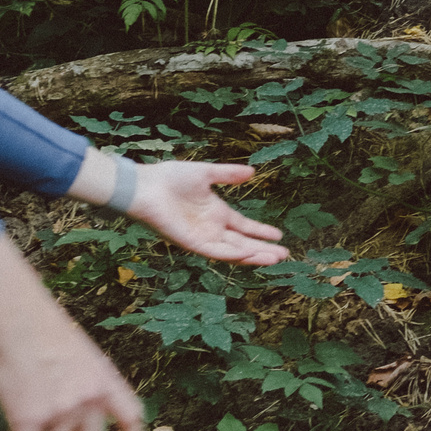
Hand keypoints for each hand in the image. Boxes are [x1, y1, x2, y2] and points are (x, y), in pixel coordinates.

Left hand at [129, 162, 288, 264]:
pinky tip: (250, 254)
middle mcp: (211, 228)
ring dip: (254, 256)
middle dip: (263, 249)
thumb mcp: (206, 172)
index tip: (279, 235)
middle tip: (285, 254)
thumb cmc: (170, 178)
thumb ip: (228, 174)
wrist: (145, 187)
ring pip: (233, 251)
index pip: (243, 226)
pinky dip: (233, 254)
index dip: (261, 231)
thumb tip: (252, 171)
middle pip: (242, 243)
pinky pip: (216, 252)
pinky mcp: (191, 243)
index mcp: (216, 213)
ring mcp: (202, 237)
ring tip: (275, 259)